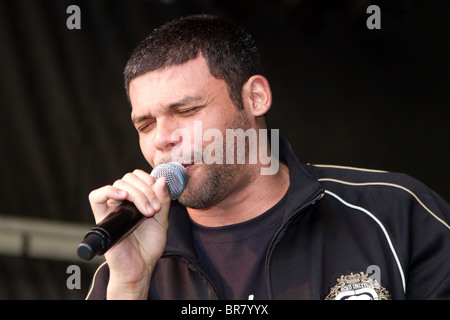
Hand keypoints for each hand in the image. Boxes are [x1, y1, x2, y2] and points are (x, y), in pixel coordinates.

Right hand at [88, 169, 171, 298]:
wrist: (140, 267)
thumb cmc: (149, 246)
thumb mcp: (162, 219)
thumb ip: (163, 200)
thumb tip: (162, 179)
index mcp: (136, 199)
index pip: (137, 176)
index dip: (149, 180)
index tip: (159, 194)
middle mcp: (122, 201)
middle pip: (129, 178)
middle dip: (146, 190)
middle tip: (155, 208)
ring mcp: (111, 208)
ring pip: (119, 184)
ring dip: (137, 194)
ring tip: (148, 212)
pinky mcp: (102, 218)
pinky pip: (96, 197)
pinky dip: (109, 191)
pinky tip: (123, 196)